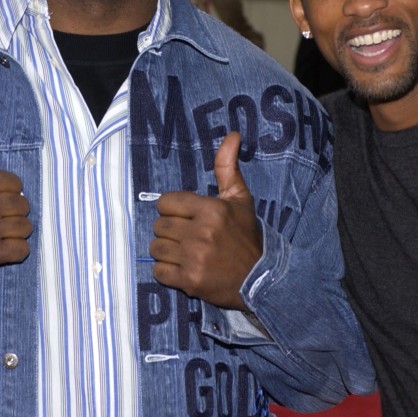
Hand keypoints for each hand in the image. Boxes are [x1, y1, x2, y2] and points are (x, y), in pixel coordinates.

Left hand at [150, 132, 262, 309]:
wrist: (261, 279)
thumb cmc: (246, 236)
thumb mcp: (240, 199)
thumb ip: (227, 167)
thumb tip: (232, 134)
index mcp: (211, 210)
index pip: (165, 202)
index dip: (173, 210)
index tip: (186, 218)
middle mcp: (201, 233)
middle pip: (159, 226)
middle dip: (170, 232)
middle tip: (187, 238)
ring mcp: (194, 258)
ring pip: (156, 249)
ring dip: (167, 252)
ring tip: (185, 254)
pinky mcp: (189, 281)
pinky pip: (158, 272)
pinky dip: (167, 272)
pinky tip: (183, 269)